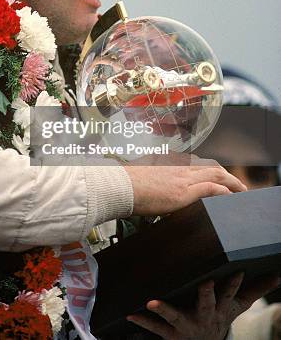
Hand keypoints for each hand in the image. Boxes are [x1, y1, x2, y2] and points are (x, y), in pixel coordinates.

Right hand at [122, 153, 246, 215]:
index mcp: (168, 163)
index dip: (210, 170)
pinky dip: (224, 191)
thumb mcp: (138, 175)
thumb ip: (148, 176)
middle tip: (237, 186)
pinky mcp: (183, 191)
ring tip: (241, 192)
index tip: (218, 177)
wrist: (118, 185)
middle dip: (227, 176)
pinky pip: (211, 188)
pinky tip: (230, 196)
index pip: (196, 164)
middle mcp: (178, 167)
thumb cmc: (124, 183)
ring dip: (232, 183)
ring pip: (216, 175)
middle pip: (211, 167)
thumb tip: (145, 181)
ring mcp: (182, 178)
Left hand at [126, 273, 279, 339]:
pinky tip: (131, 313)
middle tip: (205, 283)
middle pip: (207, 303)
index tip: (237, 271)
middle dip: (207, 293)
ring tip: (151, 302)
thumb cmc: (219, 316)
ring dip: (163, 310)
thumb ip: (255, 289)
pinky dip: (142, 320)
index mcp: (219, 307)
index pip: (230, 293)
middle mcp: (204, 316)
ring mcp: (185, 325)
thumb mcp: (237, 306)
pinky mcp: (170, 333)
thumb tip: (277, 275)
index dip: (234, 283)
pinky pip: (154, 327)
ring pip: (175, 316)